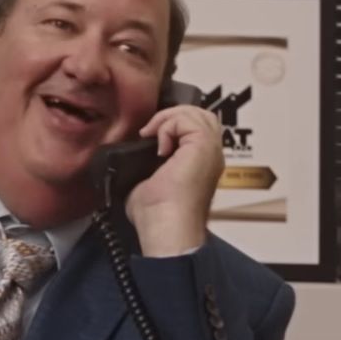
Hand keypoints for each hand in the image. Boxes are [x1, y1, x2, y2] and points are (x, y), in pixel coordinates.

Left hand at [126, 105, 223, 255]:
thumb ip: (146, 166)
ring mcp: (210, 150)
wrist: (165, 226)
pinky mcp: (203, 147)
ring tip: (152, 134)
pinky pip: (188, 119)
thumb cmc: (157, 216)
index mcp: (200, 164)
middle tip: (151, 131)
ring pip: (196, 113)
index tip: (147, 137)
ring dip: (168, 118)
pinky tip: (158, 144)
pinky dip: (168, 125)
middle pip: (200, 116)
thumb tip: (130, 159)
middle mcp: (210, 155)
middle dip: (172, 116)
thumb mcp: (146, 182)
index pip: (193, 129)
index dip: (171, 125)